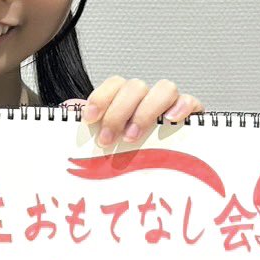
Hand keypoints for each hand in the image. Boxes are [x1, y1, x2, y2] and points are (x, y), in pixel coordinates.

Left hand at [75, 77, 204, 149]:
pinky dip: (182, 106)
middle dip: (118, 112)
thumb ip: (88, 125)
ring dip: (146, 111)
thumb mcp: (105, 141)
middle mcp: (149, 97)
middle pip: (135, 87)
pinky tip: (170, 120)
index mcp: (127, 99)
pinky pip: (192, 101)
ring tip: (133, 136)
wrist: (168, 174)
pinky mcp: (193, 115)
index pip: (114, 84)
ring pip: (165, 88)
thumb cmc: (128, 156)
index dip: (100, 98)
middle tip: (108, 140)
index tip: (88, 119)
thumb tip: (66, 110)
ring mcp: (172, 104)